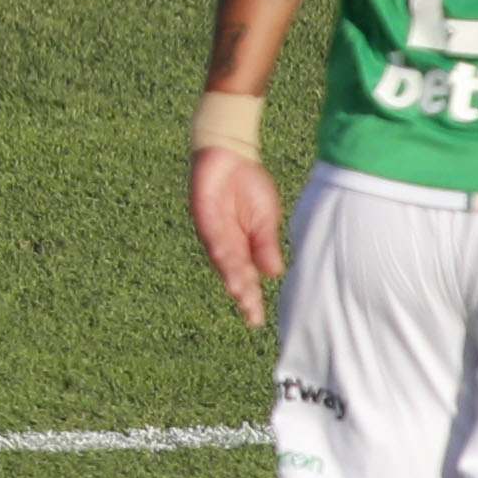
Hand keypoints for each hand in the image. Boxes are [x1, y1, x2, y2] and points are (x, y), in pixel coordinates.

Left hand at [190, 143, 285, 330]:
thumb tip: (274, 273)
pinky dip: (219, 246)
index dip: (252, 300)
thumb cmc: (250, 187)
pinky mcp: (203, 216)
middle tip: (249, 312)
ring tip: (239, 292)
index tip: (256, 321)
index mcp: (246, 249)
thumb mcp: (266, 218)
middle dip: (242, 293)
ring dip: (231, 274)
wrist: (231, 157)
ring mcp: (215, 233)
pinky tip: (225, 258)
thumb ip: (266, 244)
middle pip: (234, 274)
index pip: (248, 279)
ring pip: (222, 259)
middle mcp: (228, 246)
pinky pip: (211, 234)